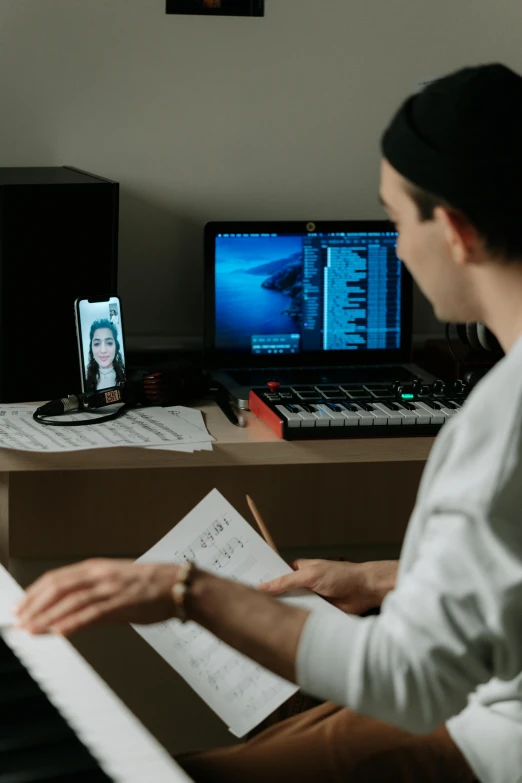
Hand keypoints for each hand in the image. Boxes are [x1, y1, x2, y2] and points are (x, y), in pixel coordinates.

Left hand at [14, 559, 181, 635]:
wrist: (178, 587)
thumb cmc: (151, 587)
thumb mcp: (115, 586)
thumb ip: (92, 599)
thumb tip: (69, 615)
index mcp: (96, 568)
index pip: (56, 579)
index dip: (34, 593)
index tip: (21, 606)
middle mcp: (100, 575)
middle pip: (58, 587)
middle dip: (34, 605)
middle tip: (19, 621)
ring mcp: (109, 588)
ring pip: (70, 601)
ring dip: (47, 616)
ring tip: (32, 629)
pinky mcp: (120, 603)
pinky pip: (91, 613)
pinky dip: (73, 622)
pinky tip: (59, 631)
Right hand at [258, 559, 397, 614]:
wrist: (365, 590)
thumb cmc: (342, 575)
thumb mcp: (310, 575)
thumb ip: (287, 581)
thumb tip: (264, 586)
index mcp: (297, 570)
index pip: (275, 575)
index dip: (262, 581)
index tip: (245, 587)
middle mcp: (301, 585)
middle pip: (280, 594)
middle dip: (269, 600)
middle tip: (249, 609)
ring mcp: (309, 600)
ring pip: (291, 608)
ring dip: (283, 614)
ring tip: (261, 623)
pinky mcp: (317, 614)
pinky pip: (302, 618)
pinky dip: (296, 623)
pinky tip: (283, 630)